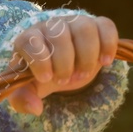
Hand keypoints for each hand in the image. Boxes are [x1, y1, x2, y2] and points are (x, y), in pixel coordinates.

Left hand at [4, 14, 118, 115]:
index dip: (39, 61)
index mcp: (29, 39)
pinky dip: (108, 44)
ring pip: (84, 28)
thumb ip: (23, 99)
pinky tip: (105, 62)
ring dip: (86, 56)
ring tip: (83, 74)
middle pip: (59, 34)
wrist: (61, 64)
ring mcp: (74, 23)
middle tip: (66, 80)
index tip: (47, 79)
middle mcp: (51, 26)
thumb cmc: (41, 75)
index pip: (29, 41)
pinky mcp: (96, 25)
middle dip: (64, 63)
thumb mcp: (29, 89)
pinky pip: (106, 26)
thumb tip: (36, 108)